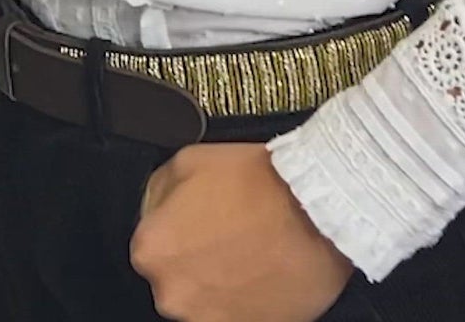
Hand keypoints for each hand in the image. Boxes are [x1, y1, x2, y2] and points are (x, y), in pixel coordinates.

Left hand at [129, 140, 356, 321]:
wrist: (314, 212)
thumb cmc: (259, 186)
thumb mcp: (188, 159)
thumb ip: (160, 191)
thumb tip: (157, 206)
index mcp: (152, 250)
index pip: (150, 244)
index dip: (176, 228)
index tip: (195, 221)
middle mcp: (174, 294)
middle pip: (176, 277)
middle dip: (196, 258)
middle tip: (225, 234)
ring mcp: (210, 319)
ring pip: (204, 299)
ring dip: (219, 281)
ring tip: (248, 251)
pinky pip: (235, 314)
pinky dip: (244, 298)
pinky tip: (261, 270)